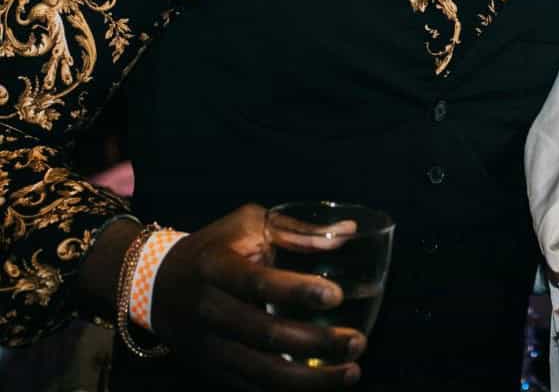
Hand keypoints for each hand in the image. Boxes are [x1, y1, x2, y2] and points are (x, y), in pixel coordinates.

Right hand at [150, 204, 362, 389]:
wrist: (158, 284)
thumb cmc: (215, 247)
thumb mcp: (247, 224)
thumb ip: (296, 231)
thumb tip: (347, 232)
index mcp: (216, 268)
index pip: (257, 283)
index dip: (297, 291)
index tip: (337, 296)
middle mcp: (210, 311)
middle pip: (264, 335)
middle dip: (315, 342)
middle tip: (357, 341)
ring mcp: (209, 347)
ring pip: (260, 373)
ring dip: (309, 380)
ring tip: (351, 372)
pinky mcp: (213, 370)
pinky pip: (252, 388)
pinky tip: (321, 387)